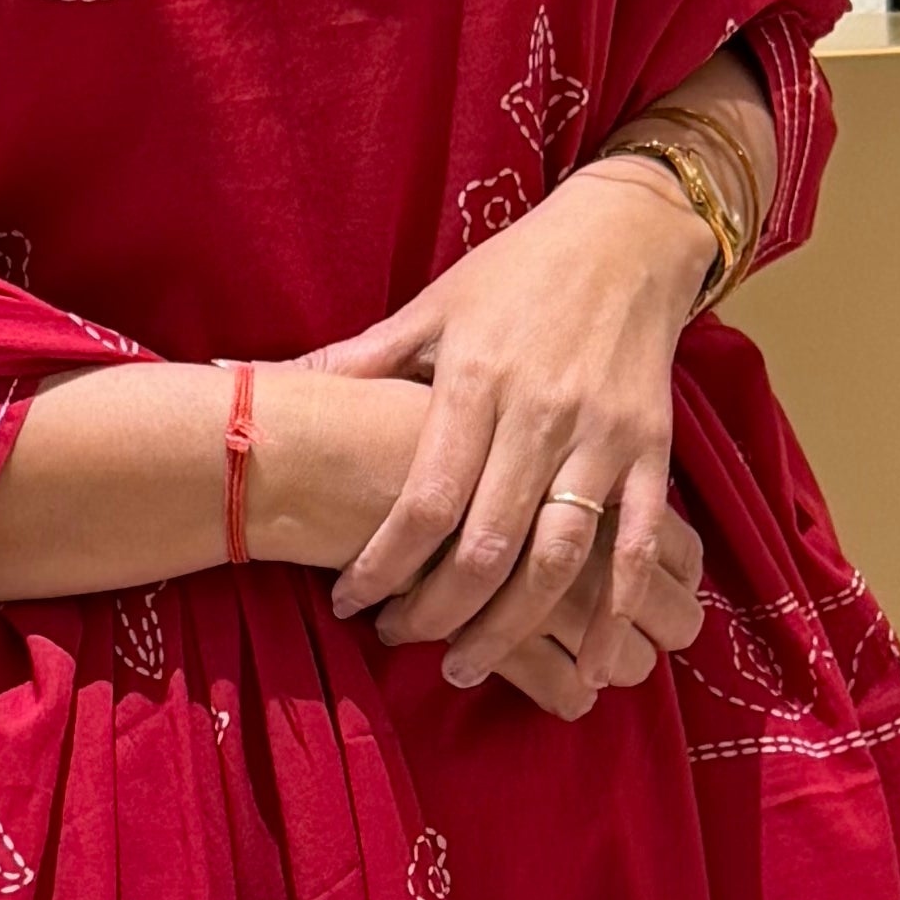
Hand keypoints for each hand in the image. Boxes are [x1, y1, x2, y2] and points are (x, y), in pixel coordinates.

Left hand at [299, 159, 713, 692]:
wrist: (627, 235)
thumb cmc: (514, 273)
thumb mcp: (432, 306)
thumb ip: (356, 360)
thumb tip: (248, 374)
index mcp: (475, 381)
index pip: (423, 499)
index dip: (384, 564)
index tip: (351, 602)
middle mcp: (539, 416)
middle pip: (485, 545)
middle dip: (438, 612)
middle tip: (401, 641)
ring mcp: (601, 438)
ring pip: (557, 558)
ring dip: (512, 627)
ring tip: (468, 664)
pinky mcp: (652, 451)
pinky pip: (635, 546)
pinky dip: (613, 611)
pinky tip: (586, 664)